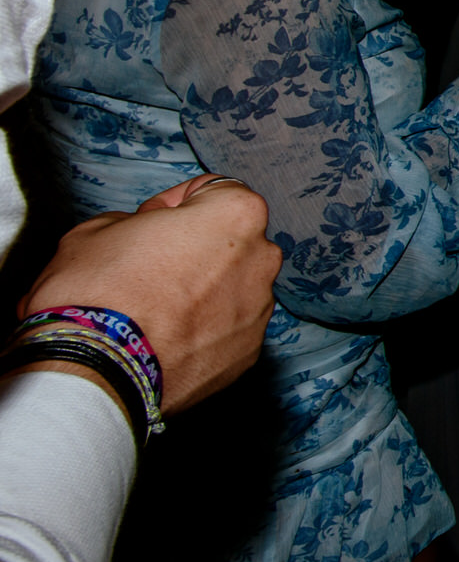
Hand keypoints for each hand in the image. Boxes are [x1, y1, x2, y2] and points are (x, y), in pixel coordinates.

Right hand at [17, 175, 279, 412]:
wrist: (94, 370)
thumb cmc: (96, 293)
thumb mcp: (98, 228)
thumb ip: (137, 219)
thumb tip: (142, 231)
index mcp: (237, 215)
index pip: (215, 191)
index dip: (176, 202)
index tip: (152, 220)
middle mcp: (261, 260)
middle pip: (231, 241)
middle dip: (196, 247)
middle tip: (150, 264)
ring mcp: (258, 311)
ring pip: (232, 288)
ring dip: (203, 291)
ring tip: (154, 309)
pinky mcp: (247, 353)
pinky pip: (227, 329)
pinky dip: (204, 330)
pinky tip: (165, 338)